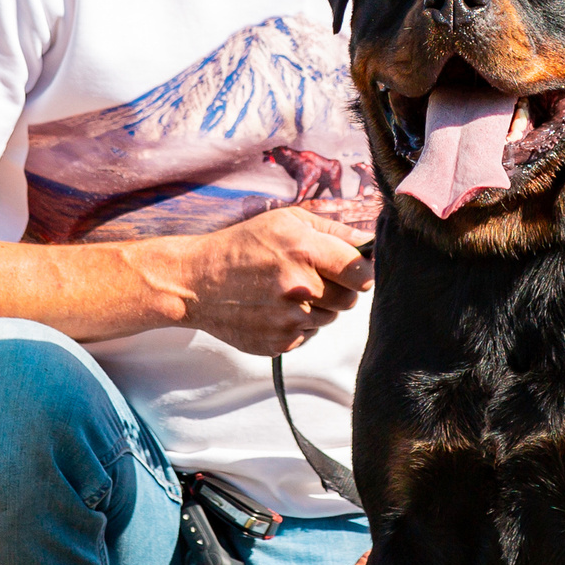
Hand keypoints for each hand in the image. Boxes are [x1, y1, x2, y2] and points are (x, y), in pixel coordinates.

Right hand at [156, 207, 373, 355]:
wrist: (195, 281)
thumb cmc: (243, 245)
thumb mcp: (287, 221)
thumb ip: (333, 230)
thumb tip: (369, 240)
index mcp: (305, 251)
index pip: (362, 272)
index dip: (361, 272)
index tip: (353, 270)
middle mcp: (300, 288)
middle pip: (350, 299)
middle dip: (339, 289)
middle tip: (312, 278)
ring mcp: (288, 320)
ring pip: (330, 319)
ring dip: (318, 307)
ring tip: (287, 291)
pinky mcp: (278, 343)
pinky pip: (308, 336)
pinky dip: (298, 324)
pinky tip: (274, 308)